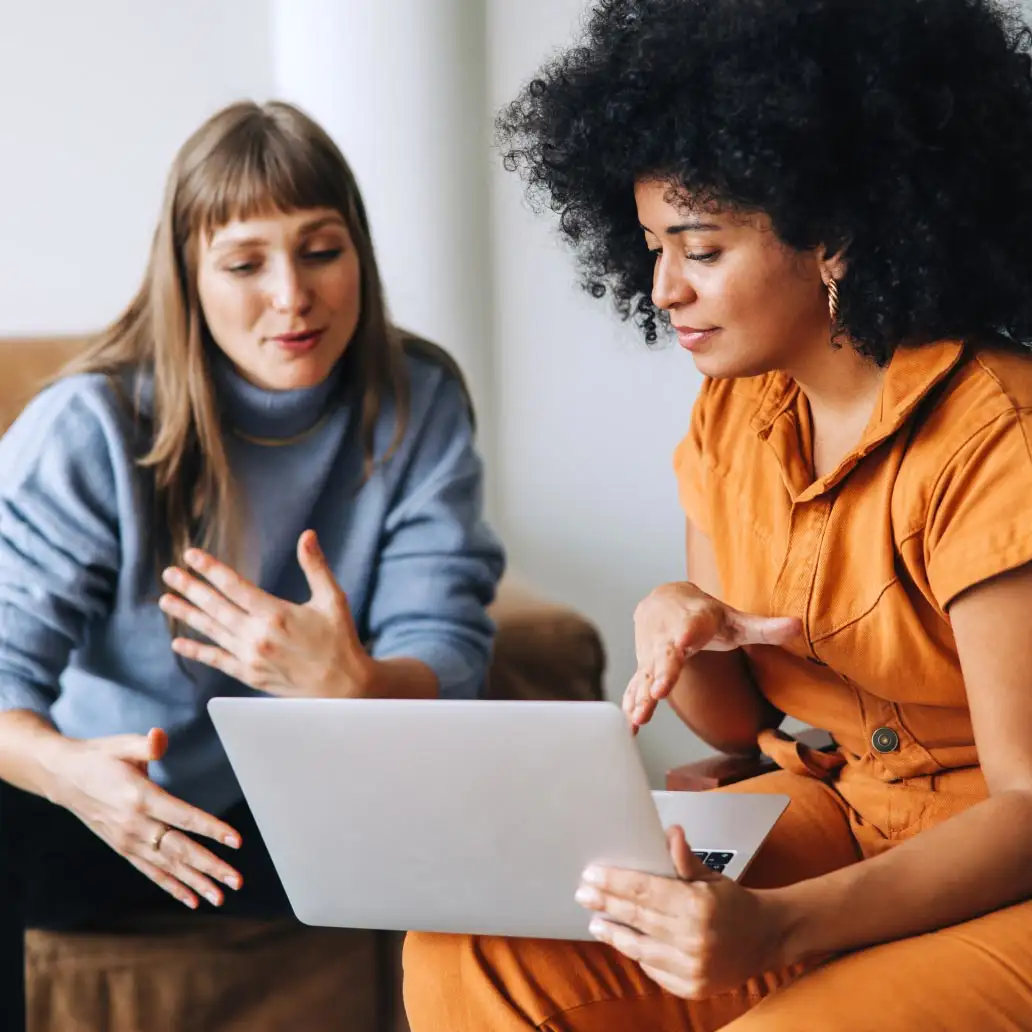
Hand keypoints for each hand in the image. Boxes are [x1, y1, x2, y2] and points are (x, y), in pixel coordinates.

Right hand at [48, 728, 242, 909]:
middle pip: (180, 850)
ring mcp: (127, 841)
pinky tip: (192, 899)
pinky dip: (172, 886)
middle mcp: (135, 825)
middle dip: (210, 866)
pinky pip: (151, 872)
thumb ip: (147, 745)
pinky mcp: (122, 848)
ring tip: (220, 897)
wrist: (63, 776)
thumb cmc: (100, 757)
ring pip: (168, 866)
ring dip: (196, 883)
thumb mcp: (123, 745)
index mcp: (140, 798)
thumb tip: (159, 737)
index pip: (184, 817)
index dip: (212, 829)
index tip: (236, 841)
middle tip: (237, 881)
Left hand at [159, 529, 374, 697]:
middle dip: (191, 588)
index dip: (211, 569)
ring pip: (212, 631)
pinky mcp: (250, 675)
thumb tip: (307, 535)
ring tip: (166, 599)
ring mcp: (252, 657)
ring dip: (187, 614)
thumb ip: (315, 566)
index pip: (235, 586)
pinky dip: (197, 651)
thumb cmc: (340, 640)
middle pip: (216, 607)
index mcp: (277, 613)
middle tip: (169, 573)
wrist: (343, 687)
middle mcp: (258, 636)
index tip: (191, 555)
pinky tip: (179, 642)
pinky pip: (217, 660)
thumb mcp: (332, 599)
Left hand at [575, 826, 791, 998]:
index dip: (614, 882)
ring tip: (595, 922)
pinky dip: (638, 954)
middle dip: (605, 903)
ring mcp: (691, 968)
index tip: (591, 874)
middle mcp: (692, 938)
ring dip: (614, 934)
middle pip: (636, 917)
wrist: (765, 939)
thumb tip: (670, 833)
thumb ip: (685, 860)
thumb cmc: (733, 902)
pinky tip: (626, 941)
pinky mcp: (691, 988)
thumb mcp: (711, 876)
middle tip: (583, 893)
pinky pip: (654, 969)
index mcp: (697, 905)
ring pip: (639, 948)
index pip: (644, 891)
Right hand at [624, 582, 799, 731]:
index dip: (680, 647)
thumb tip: (798, 626)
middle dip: (658, 675)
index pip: (685, 637)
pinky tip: (630, 725)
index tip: (677, 655)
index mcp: (690, 625)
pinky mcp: (644, 666)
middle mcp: (666, 639)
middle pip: (661, 658)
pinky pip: (636, 685)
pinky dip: (631, 701)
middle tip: (656, 693)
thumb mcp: (735, 619)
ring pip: (644, 675)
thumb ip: (764, 627)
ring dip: (640, 696)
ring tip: (638, 719)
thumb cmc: (704, 614)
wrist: (665, 599)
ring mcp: (652, 654)